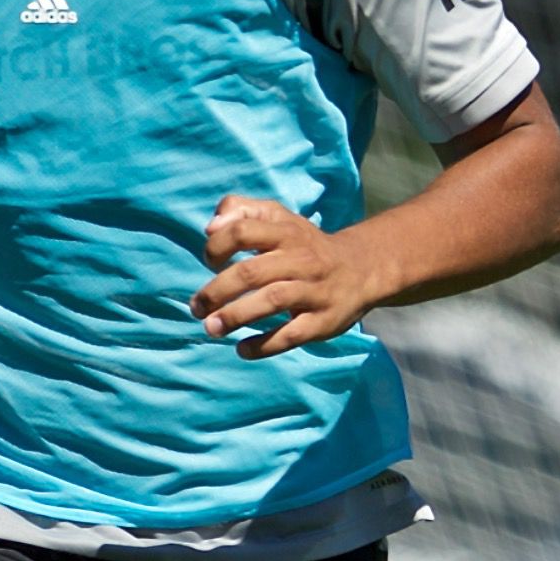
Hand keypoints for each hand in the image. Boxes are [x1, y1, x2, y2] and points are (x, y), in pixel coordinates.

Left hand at [192, 195, 389, 358]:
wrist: (362, 268)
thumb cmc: (304, 244)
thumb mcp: (279, 218)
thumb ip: (241, 211)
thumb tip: (209, 226)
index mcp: (285, 232)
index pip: (241, 231)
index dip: (216, 247)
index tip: (210, 262)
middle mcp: (300, 259)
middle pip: (251, 271)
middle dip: (216, 292)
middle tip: (197, 307)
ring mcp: (313, 291)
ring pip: (271, 301)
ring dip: (235, 317)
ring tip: (212, 328)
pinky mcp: (322, 321)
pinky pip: (290, 335)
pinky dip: (262, 345)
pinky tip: (242, 349)